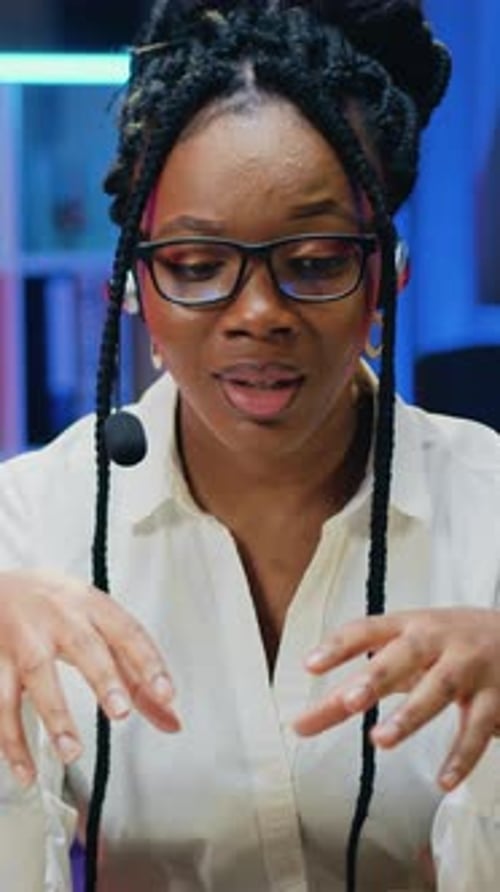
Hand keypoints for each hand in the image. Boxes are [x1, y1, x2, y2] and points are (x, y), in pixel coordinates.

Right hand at [0, 570, 179, 786]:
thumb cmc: (55, 607)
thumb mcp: (97, 625)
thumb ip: (135, 673)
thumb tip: (171, 719)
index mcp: (93, 606)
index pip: (128, 631)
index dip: (149, 662)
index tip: (166, 694)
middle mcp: (60, 617)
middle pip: (84, 645)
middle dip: (104, 679)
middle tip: (121, 712)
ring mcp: (24, 637)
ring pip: (37, 673)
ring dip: (55, 716)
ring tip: (72, 751)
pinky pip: (3, 703)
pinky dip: (12, 740)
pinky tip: (26, 769)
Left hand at [294, 608, 499, 790]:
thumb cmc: (447, 646)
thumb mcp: (402, 656)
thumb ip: (352, 690)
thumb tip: (300, 725)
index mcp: (409, 626)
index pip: (367, 629)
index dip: (339, 646)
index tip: (310, 665)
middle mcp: (438, 639)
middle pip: (405, 654)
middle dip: (377, 676)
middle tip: (349, 701)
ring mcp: (469, 665)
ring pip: (441, 687)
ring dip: (412, 714)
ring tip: (382, 740)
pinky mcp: (497, 696)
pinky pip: (479, 727)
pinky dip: (462, 755)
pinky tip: (443, 779)